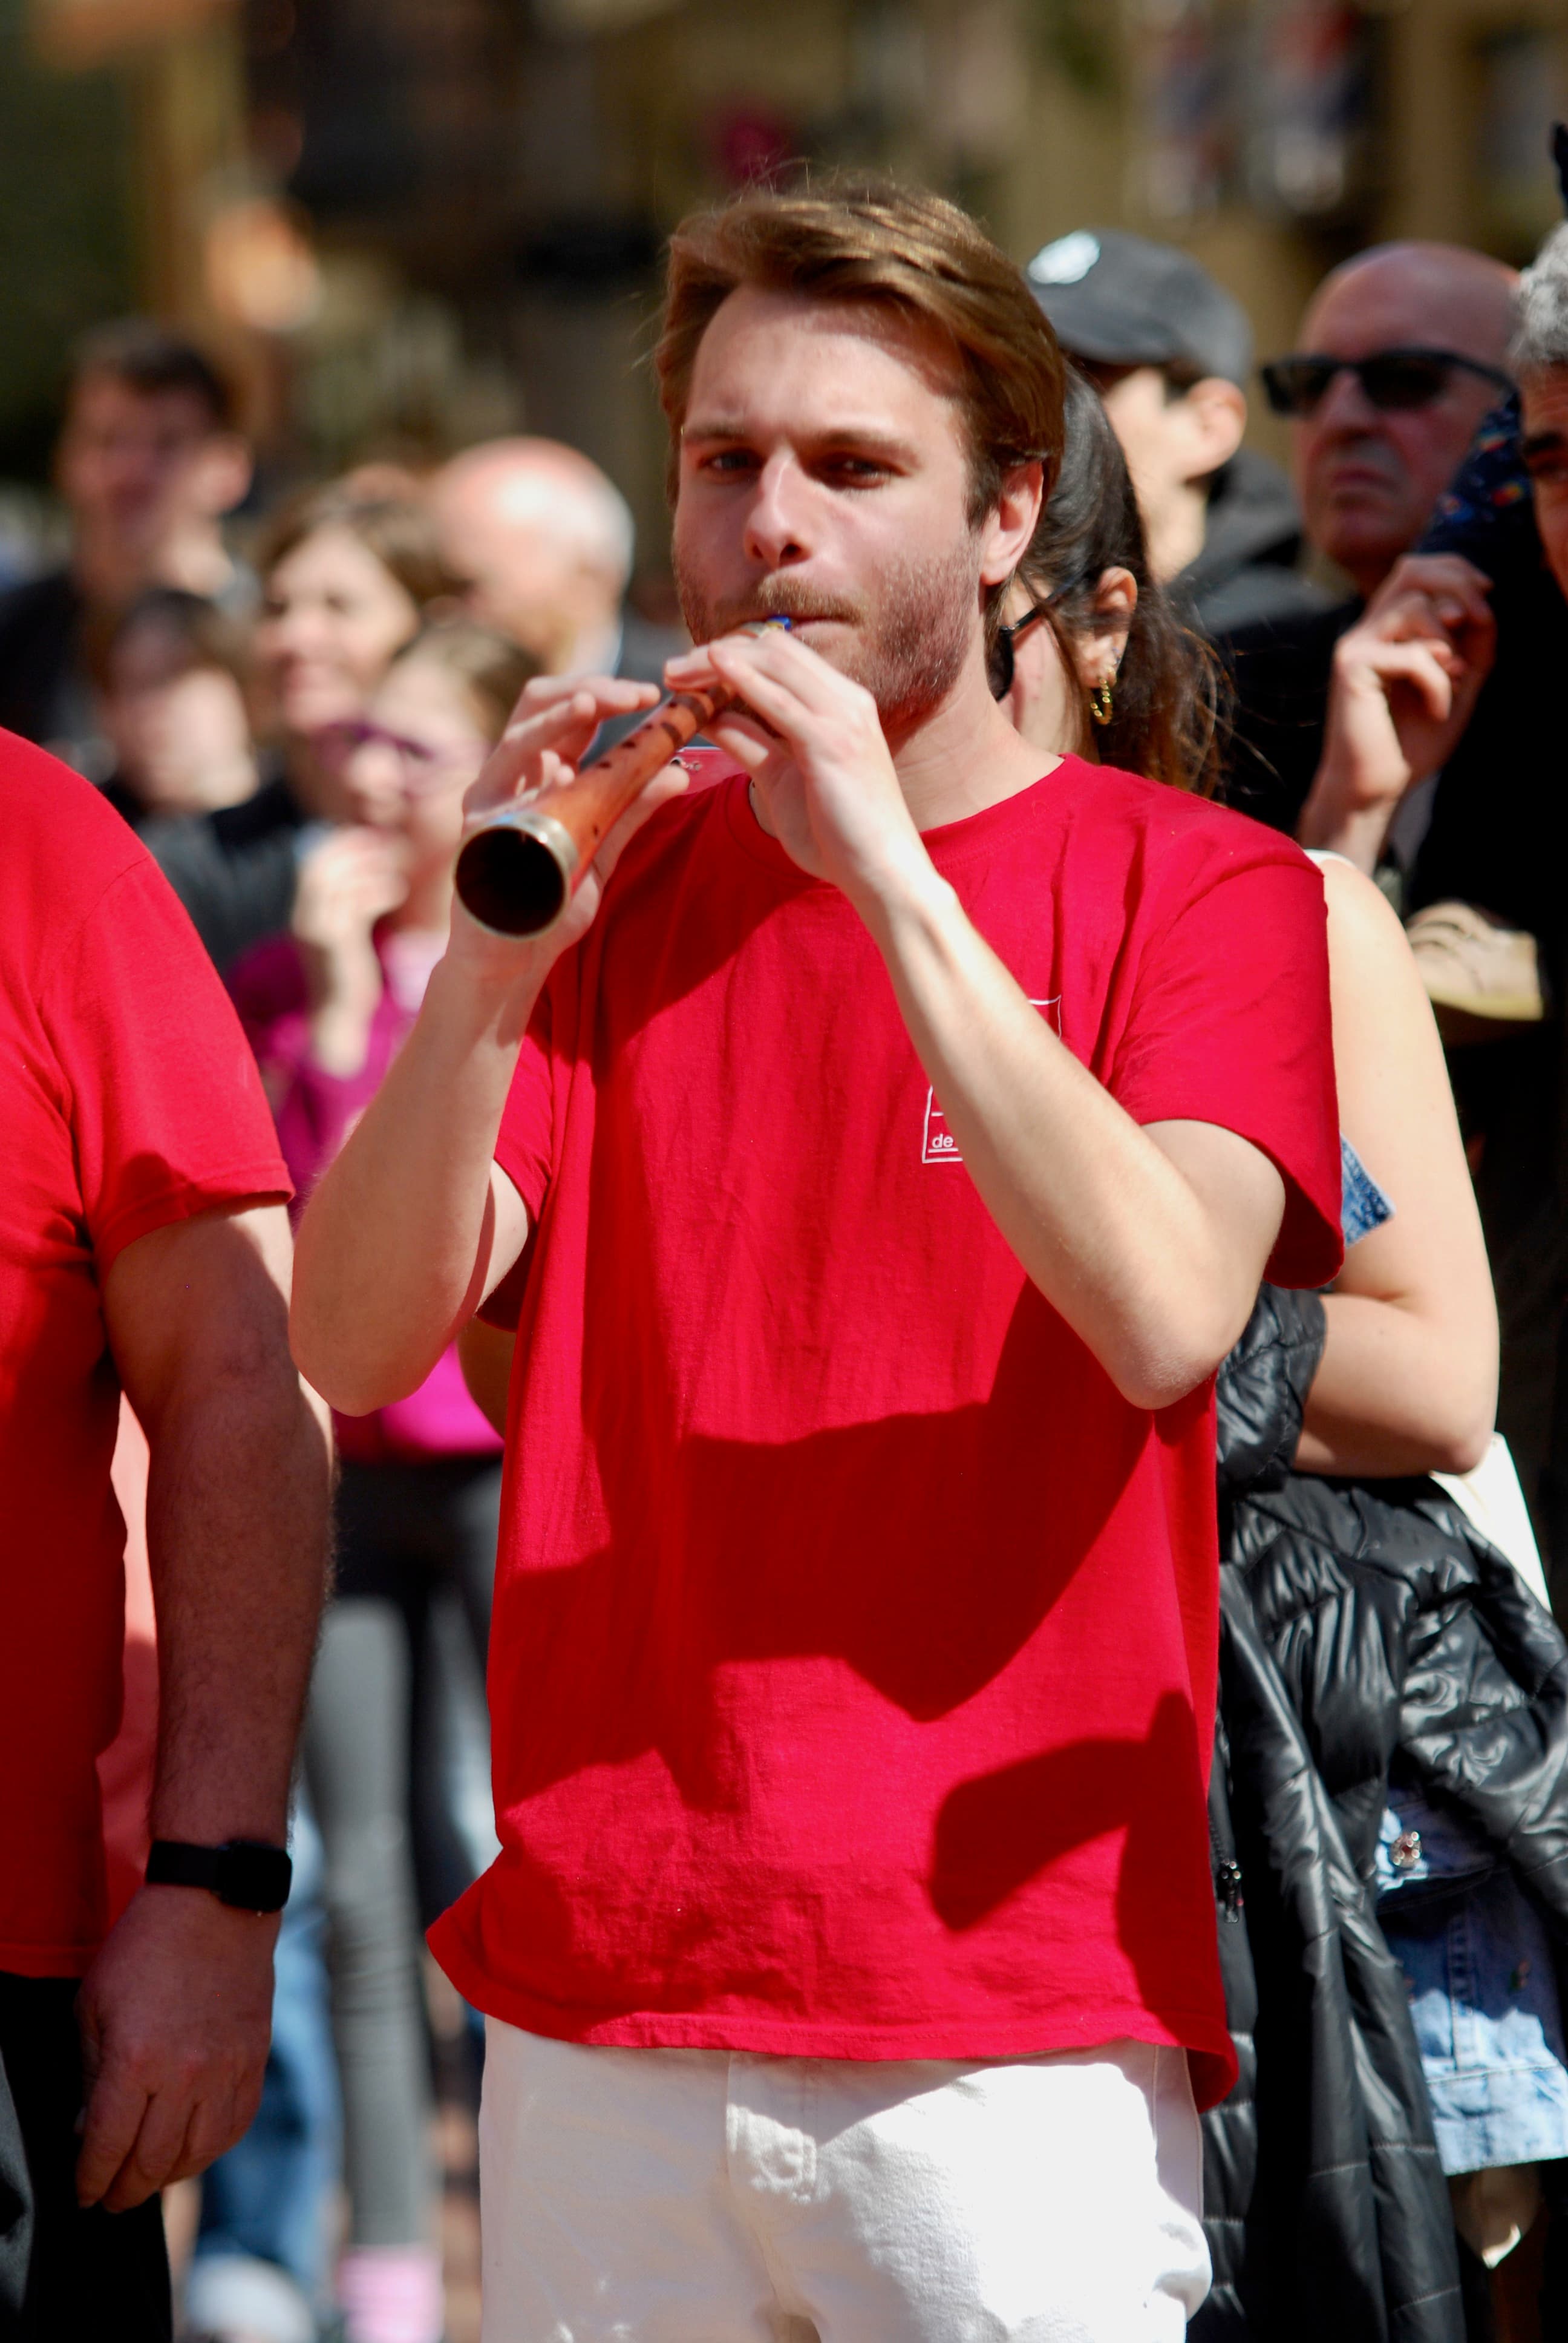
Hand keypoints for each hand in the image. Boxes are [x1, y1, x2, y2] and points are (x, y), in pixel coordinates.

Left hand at [75, 1886, 278, 2212]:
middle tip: (111, 2198)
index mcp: (136, 2060)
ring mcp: (226, 2069)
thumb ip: (89, 2073)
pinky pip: (236, 2125)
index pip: (107, 2148)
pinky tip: (192, 2148)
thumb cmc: (144, 1949)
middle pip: (152, 2163)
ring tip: (150, 2178)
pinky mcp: (253, 2060)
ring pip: (197, 2154)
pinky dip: (212, 2149)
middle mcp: (185, 2074)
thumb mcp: (93, 2006)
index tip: (83, 2193)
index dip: (90, 2181)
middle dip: (125, 2191)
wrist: (214, 1905)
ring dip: (168, 2177)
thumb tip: (88, 2129)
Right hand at [293, 827, 408, 1072]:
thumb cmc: (347, 975)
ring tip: (399, 864)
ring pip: (337, 881)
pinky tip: (396, 890)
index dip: (342, 844)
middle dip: (356, 848)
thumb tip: (375, 872)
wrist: (337, 1018)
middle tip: (390, 845)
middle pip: (321, 865)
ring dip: (369, 866)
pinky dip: (375, 892)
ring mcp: (315, 930)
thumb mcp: (347, 933)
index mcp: (304, 912)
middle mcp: (303, 917)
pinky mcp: (334, 944)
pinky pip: (353, 906)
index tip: (373, 837)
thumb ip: (352, 904)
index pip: (314, 862)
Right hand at [447, 673, 684, 989]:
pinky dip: (531, 783)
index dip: (609, 694)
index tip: (653, 696)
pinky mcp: (476, 837)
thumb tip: (680, 773)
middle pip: (538, 704)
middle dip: (587, 690)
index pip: (572, 712)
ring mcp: (489, 801)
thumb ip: (634, 809)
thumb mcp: (604, 848)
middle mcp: (510, 775)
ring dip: (554, 719)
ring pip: (515, 739)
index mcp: (542, 770)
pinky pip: (501, 799)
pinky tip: (563, 778)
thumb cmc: (552, 904)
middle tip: (635, 693)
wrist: (512, 960)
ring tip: (591, 705)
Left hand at [664, 630, 923, 906]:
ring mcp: (843, 718)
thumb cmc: (839, 835)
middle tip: (671, 670)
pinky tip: (713, 669)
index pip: (781, 656)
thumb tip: (711, 717)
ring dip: (718, 663)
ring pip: (774, 664)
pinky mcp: (833, 743)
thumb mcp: (782, 780)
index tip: (688, 672)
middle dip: (716, 652)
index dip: (732, 655)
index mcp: (840, 705)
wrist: (884, 873)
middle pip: (773, 649)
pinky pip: (781, 701)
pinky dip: (744, 680)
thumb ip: (752, 743)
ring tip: (675, 671)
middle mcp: (845, 701)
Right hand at [1301, 556, 1494, 864]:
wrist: (1378, 786)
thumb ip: (1472, 644)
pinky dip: (1437, 681)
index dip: (1456, 570)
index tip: (1487, 595)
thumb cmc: (1412, 740)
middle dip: (1458, 585)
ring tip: (1456, 680)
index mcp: (1388, 629)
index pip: (1416, 569)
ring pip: (1414, 607)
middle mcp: (1367, 630)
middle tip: (1481, 621)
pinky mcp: (1351, 667)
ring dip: (1450, 644)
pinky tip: (1436, 708)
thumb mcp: (1459, 683)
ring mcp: (1355, 646)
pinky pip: (1411, 654)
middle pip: (1411, 571)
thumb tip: (1479, 606)